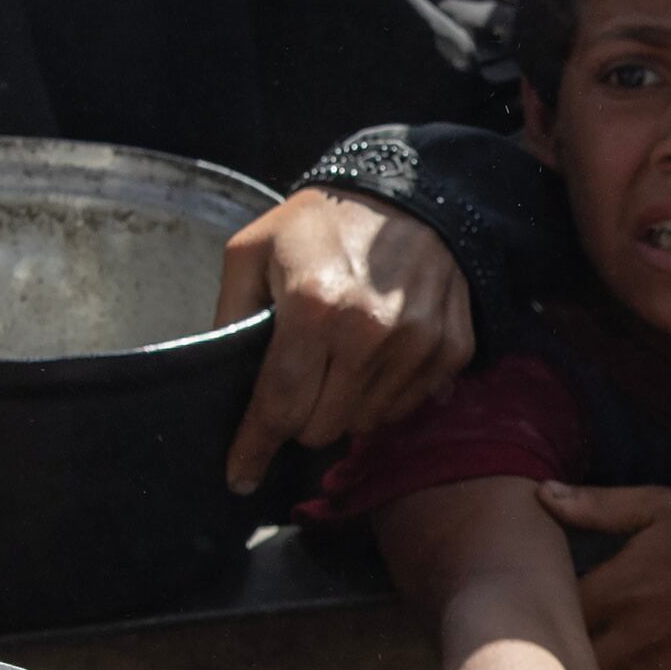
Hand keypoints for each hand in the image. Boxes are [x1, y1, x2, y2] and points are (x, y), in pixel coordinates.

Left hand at [219, 187, 475, 489]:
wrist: (411, 194)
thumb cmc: (322, 224)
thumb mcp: (252, 249)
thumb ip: (228, 313)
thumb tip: (219, 379)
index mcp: (313, 305)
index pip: (279, 405)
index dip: (254, 447)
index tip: (240, 476)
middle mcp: (369, 330)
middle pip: (321, 427)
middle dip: (300, 418)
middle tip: (298, 382)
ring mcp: (417, 343)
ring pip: (364, 425)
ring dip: (343, 407)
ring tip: (339, 362)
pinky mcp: (450, 348)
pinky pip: (405, 408)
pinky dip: (383, 396)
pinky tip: (376, 358)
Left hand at [541, 481, 670, 669]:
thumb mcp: (657, 507)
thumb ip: (597, 506)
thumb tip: (541, 494)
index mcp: (621, 590)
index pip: (551, 618)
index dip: (536, 616)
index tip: (533, 608)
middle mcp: (636, 638)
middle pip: (568, 669)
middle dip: (554, 661)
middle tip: (547, 648)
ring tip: (583, 668)